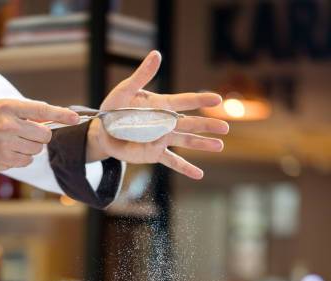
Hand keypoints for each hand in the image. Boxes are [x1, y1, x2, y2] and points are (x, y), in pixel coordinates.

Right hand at [0, 99, 78, 171]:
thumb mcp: (0, 109)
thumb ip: (24, 113)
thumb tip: (52, 119)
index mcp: (8, 106)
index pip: (42, 110)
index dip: (62, 114)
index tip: (76, 119)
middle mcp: (8, 124)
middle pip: (44, 135)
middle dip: (40, 137)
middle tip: (26, 135)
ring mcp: (6, 143)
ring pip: (37, 150)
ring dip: (30, 149)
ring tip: (12, 144)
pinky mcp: (5, 159)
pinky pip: (27, 161)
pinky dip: (22, 159)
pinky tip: (8, 153)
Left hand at [87, 50, 227, 178]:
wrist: (103, 132)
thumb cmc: (114, 108)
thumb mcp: (125, 90)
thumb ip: (142, 75)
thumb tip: (157, 54)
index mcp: (161, 105)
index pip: (185, 101)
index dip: (200, 100)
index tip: (217, 99)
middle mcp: (165, 122)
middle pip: (191, 123)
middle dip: (208, 125)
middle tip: (226, 127)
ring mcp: (161, 139)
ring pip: (186, 141)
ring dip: (202, 144)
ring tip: (220, 146)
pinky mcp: (154, 153)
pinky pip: (172, 161)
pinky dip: (186, 168)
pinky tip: (199, 175)